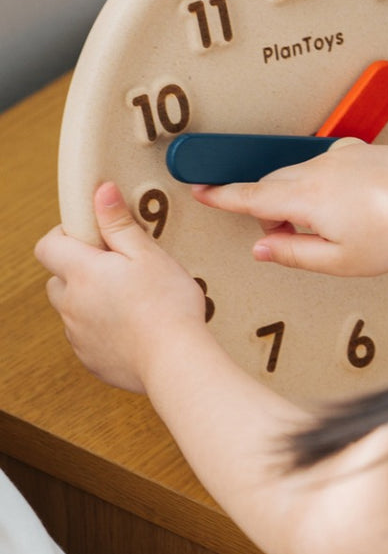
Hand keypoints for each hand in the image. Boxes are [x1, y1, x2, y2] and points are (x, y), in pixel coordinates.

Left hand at [34, 182, 207, 392]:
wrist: (174, 361)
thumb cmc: (167, 305)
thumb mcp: (148, 254)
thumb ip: (119, 223)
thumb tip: (101, 192)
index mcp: (81, 273)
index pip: (47, 246)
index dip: (65, 235)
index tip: (93, 235)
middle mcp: (71, 304)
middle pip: (59, 278)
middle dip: (80, 269)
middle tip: (118, 267)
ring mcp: (77, 335)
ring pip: (73, 309)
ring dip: (92, 300)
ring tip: (131, 299)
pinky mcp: (90, 359)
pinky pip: (87, 336)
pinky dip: (103, 328)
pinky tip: (134, 326)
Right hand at [192, 141, 387, 275]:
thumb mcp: (339, 261)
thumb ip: (294, 253)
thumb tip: (263, 247)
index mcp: (305, 198)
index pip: (250, 196)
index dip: (222, 196)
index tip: (201, 191)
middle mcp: (318, 169)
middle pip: (273, 184)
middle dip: (267, 207)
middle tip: (281, 234)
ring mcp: (340, 156)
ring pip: (300, 173)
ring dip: (297, 196)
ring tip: (325, 226)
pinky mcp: (361, 150)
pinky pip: (327, 165)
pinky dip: (323, 184)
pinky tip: (348, 205)